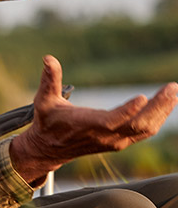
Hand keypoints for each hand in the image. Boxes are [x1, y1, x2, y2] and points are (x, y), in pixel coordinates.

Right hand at [9, 55, 177, 183]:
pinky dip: (158, 118)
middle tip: (171, 88)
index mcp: (86, 125)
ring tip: (173, 92)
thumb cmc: (47, 122)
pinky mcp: (120, 141)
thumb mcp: (43, 100)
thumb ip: (49, 80)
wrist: (49, 149)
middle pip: (137, 125)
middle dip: (157, 107)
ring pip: (145, 129)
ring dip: (162, 111)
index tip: (142, 97)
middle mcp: (104, 136)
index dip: (126, 111)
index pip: (110, 121)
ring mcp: (115, 141)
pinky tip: (167, 104)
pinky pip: (144, 132)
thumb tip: (48, 58)